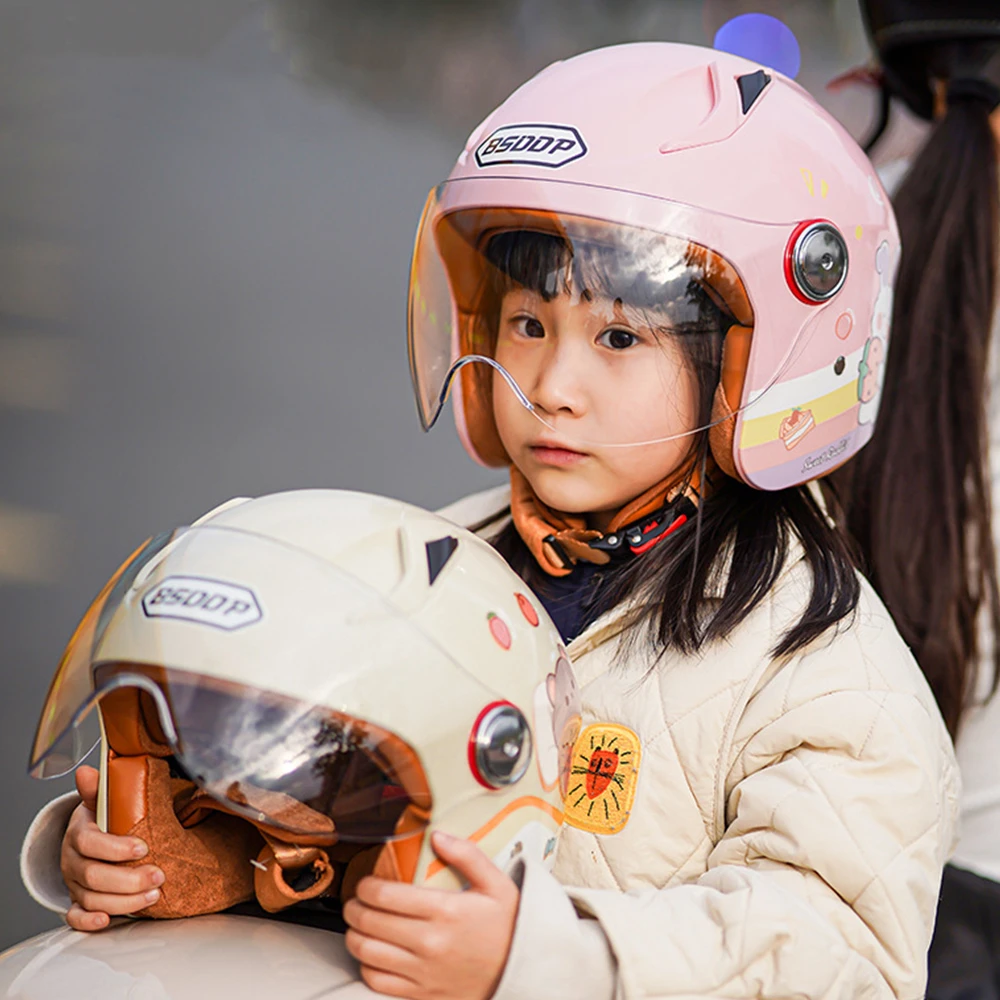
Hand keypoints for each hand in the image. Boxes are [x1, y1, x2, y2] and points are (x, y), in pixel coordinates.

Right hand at [61, 765, 163, 930]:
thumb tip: (87, 771)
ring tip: (154, 895)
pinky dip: (89, 922)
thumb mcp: (101, 802)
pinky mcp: (77, 902)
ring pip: (92, 899)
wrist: (86, 841)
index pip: (90, 843)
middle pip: (94, 876)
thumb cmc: (100, 821)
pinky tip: (108, 920)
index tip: (144, 847)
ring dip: (124, 901)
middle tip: (159, 876)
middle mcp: (73, 861)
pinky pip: (76, 917)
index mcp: (78, 833)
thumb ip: (99, 788)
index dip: (115, 848)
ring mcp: (74, 884)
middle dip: (129, 879)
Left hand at [343, 832, 518, 998]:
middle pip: (370, 922)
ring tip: (359, 924)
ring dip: (354, 935)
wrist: (522, 973)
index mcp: (446, 911)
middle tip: (356, 900)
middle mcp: (430, 942)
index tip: (366, 882)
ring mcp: (423, 972)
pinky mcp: (421, 994)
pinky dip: (366, 966)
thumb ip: (467, 855)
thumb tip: (437, 835)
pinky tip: (374, 953)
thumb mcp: (497, 884)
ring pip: (367, 953)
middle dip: (354, 907)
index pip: (386, 896)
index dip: (366, 886)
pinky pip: (377, 982)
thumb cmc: (508, 927)